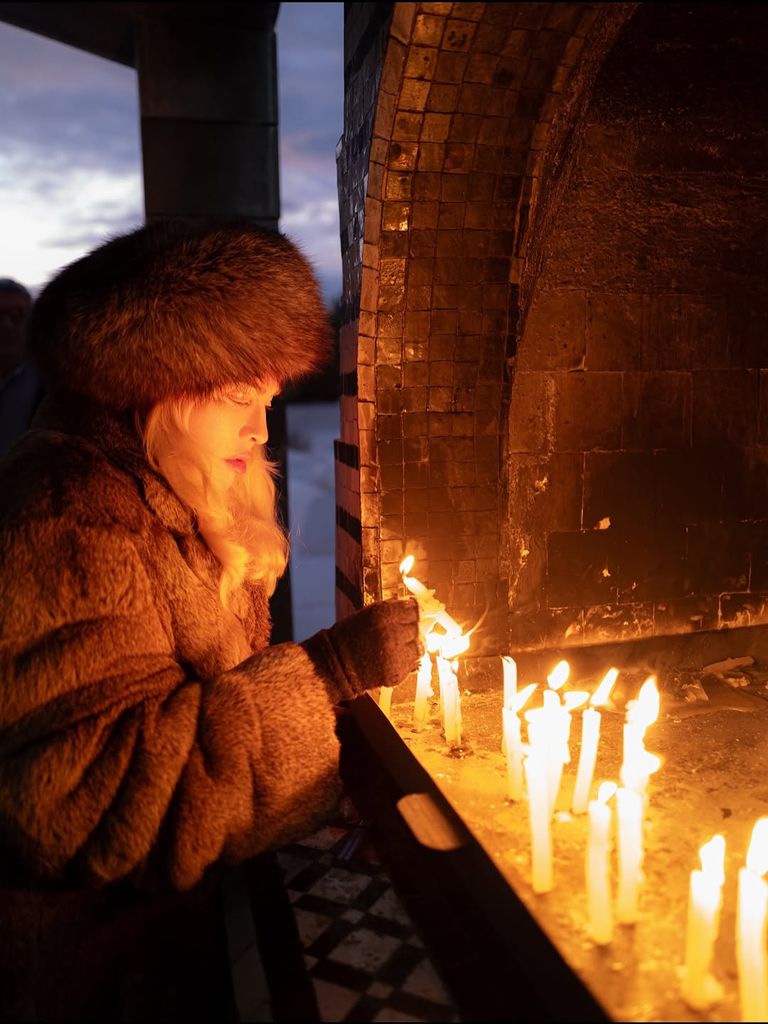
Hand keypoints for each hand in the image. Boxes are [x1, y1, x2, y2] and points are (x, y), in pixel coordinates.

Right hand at [301, 597, 420, 703]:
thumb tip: (414, 605)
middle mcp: (391, 634)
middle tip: (400, 632)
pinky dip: (406, 660)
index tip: (411, 614)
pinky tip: (392, 658)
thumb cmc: (350, 636)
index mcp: (382, 615)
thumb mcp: (368, 614)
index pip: (414, 609)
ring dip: (412, 645)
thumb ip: (392, 608)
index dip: (413, 611)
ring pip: (420, 647)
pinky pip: (413, 664)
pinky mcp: (396, 673)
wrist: (336, 665)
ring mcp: (395, 656)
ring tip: (397, 646)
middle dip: (412, 629)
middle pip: (418, 628)